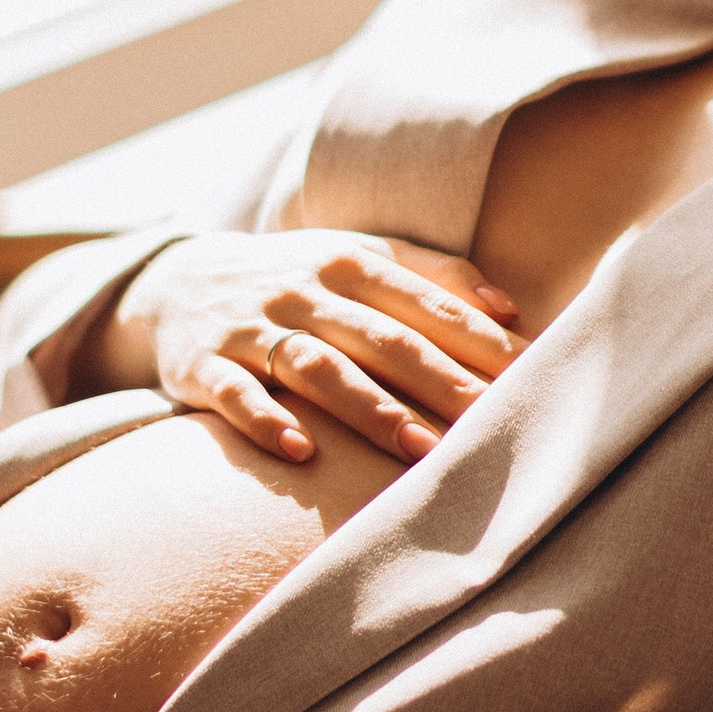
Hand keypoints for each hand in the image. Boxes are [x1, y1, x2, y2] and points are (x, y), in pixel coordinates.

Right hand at [97, 227, 522, 466]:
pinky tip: (300, 452)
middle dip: (442, 381)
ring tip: (421, 450)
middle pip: (383, 339)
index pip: (425, 304)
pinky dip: (266, 422)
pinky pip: (236, 395)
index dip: (479, 338)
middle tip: (493, 422)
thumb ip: (433, 276)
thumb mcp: (358, 259)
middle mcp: (306, 292)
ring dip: (371, 410)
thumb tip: (510, 307)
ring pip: (319, 369)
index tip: (531, 374)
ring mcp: (254, 329)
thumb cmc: (298, 280)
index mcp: (352, 263)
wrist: (180, 282)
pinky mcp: (206, 365)